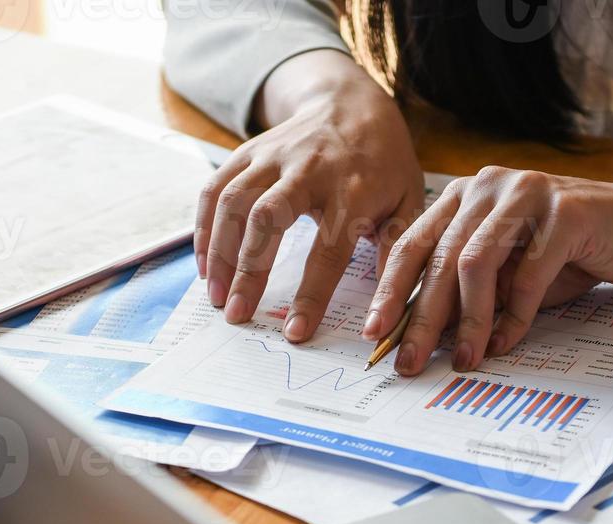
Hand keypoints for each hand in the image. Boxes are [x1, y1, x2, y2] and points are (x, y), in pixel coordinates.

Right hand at [198, 51, 422, 341]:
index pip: (328, 250)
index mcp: (352, 190)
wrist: (352, 102)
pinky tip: (206, 264)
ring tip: (216, 296)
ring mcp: (273, 157)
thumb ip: (397, 253)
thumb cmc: (383, 164)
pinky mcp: (248, 152)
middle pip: (267, 219)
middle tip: (236, 314)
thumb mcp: (408, 203)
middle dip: (248, 270)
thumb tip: (387, 313)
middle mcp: (308, 169)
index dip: (312, 293)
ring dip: (219, 252)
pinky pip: (215, 188)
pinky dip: (204, 228)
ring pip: (233, 201)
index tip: (296, 332)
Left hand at [366, 167, 612, 374]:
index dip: (390, 291)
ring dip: (467, 321)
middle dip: (420, 319)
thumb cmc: (565, 253)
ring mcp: (524, 192)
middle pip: (438, 259)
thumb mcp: (505, 274)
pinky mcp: (563, 210)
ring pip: (476, 264)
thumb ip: (465, 294)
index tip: (374, 333)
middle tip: (408, 361)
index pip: (412, 245)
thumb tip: (422, 337)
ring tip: (464, 360)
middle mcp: (487, 186)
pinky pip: (528, 274)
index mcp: (463, 196)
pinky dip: (515, 316)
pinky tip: (505, 343)